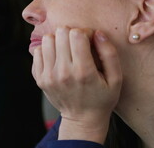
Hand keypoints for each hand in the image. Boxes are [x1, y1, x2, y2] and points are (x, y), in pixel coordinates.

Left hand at [32, 27, 121, 143]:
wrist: (82, 120)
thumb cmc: (102, 98)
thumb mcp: (116, 79)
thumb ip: (109, 54)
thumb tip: (98, 34)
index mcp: (83, 71)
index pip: (76, 34)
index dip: (85, 32)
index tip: (90, 40)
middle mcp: (63, 72)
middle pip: (61, 33)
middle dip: (72, 33)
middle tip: (78, 44)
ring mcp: (48, 76)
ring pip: (47, 39)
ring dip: (58, 40)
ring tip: (67, 50)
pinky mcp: (39, 78)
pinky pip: (37, 51)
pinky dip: (47, 50)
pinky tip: (57, 58)